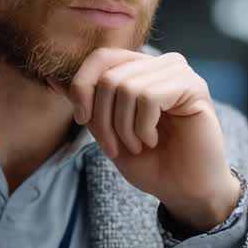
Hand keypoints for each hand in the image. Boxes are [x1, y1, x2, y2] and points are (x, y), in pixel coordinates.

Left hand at [48, 48, 240, 232]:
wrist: (184, 191)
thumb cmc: (150, 163)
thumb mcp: (107, 133)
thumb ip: (87, 106)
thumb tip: (52, 79)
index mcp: (141, 69)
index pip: (101, 57)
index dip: (83, 86)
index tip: (82, 120)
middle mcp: (161, 64)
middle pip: (110, 76)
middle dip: (103, 119)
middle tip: (115, 147)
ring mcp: (180, 73)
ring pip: (127, 86)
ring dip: (124, 127)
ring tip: (138, 145)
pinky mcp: (194, 87)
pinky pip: (150, 96)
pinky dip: (142, 126)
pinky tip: (153, 140)